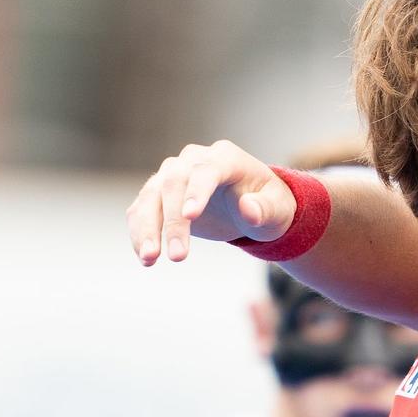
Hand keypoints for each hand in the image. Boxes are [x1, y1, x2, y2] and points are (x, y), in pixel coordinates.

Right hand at [127, 139, 296, 263]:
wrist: (251, 205)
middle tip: (178, 257)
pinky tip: (146, 258)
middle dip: (173, 221)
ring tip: (150, 259)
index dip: (197, 192)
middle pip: (173, 184)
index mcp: (225, 157)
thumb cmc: (268, 205)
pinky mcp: (159, 194)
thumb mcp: (277, 210)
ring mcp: (172, 174)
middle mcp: (193, 160)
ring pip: (150, 196)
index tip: (190, 217)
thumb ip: (265, 209)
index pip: (206, 171)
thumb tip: (248, 209)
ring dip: (146, 228)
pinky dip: (140, 233)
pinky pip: (142, 210)